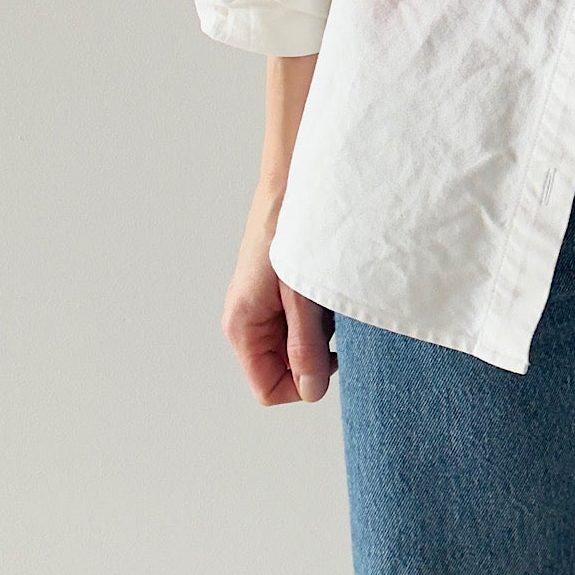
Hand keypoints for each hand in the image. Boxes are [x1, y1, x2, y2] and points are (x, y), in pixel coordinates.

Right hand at [222, 182, 336, 405]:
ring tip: (326, 298)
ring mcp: (260, 308)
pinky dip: (318, 314)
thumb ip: (305, 345)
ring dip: (318, 332)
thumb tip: (311, 390)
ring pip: (294, 346)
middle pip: (283, 369)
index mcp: (243, 327)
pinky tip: (325, 290)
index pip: (268, 388)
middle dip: (313, 354)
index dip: (302, 384)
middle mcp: (247, 322)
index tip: (330, 358)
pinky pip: (299, 322)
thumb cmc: (290, 232)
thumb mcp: (300, 296)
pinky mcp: (275, 294)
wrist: (291, 185)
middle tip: (330, 320)